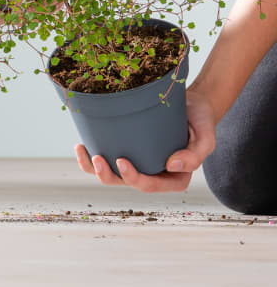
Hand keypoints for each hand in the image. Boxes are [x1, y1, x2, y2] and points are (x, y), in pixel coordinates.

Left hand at [74, 87, 216, 191]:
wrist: (191, 102)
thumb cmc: (200, 120)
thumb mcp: (205, 137)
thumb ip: (196, 154)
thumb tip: (172, 166)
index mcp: (172, 177)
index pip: (151, 185)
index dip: (134, 179)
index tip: (122, 161)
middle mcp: (152, 172)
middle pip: (126, 182)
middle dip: (108, 176)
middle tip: (98, 158)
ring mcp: (138, 161)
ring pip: (112, 173)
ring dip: (94, 168)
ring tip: (84, 152)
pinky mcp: (126, 147)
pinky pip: (106, 157)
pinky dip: (90, 156)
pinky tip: (81, 145)